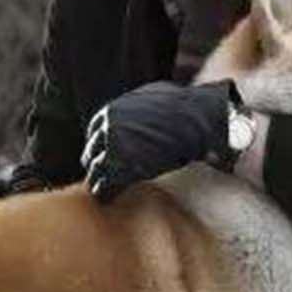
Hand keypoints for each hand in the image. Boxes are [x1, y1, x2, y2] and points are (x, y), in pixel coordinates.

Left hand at [82, 80, 241, 203]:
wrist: (198, 120)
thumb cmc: (185, 108)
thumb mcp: (155, 94)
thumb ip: (141, 103)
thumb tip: (144, 105)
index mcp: (114, 110)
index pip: (96, 131)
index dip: (102, 145)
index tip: (107, 155)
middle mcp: (108, 127)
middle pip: (92, 151)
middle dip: (97, 164)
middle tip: (103, 176)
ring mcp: (114, 147)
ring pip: (96, 170)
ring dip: (99, 181)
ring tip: (103, 191)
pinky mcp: (123, 167)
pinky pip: (107, 184)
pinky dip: (106, 192)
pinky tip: (109, 197)